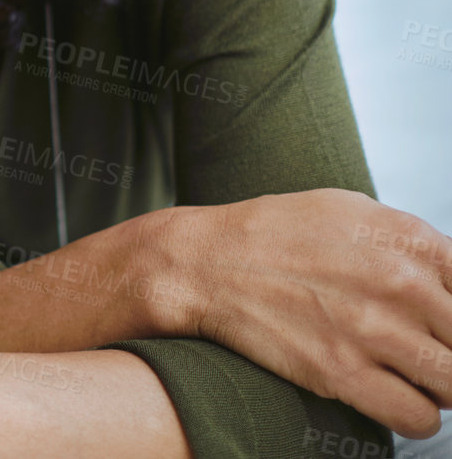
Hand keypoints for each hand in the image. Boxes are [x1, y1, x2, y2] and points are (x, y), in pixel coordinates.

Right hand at [179, 189, 451, 437]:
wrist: (204, 263)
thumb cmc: (273, 235)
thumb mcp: (352, 211)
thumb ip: (412, 243)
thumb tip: (451, 278)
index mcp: (409, 239)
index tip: (443, 326)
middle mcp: (401, 283)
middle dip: (451, 350)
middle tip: (427, 350)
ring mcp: (374, 331)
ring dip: (440, 387)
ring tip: (413, 376)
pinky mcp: (343, 374)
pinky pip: (418, 418)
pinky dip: (413, 414)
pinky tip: (391, 395)